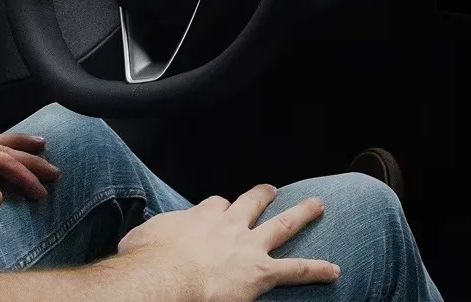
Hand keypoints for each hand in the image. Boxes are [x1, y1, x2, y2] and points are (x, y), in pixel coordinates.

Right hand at [117, 184, 338, 301]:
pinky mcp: (261, 272)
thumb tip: (136, 241)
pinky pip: (295, 270)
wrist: (164, 279)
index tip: (220, 210)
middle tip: (270, 191)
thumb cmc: (147, 263)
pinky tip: (333, 270)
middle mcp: (229, 226)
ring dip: (302, 214)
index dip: (219, 208)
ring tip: (318, 205)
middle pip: (251, 203)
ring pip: (282, 225)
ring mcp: (248, 247)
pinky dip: (316, 270)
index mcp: (200, 217)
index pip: (215, 205)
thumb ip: (145, 236)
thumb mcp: (139, 238)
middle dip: (262, 196)